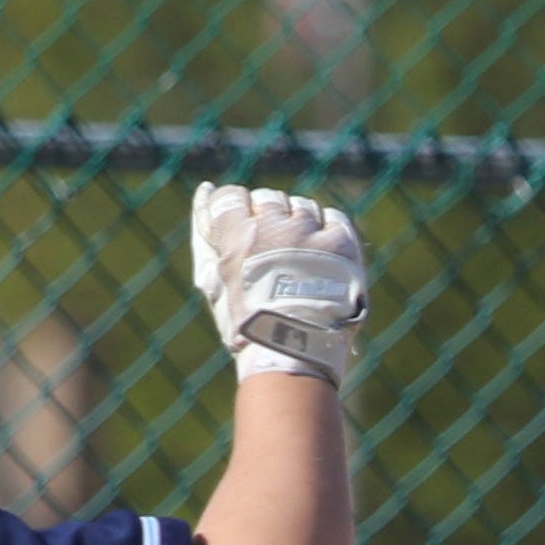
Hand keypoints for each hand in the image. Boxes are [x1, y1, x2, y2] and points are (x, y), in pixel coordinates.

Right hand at [189, 184, 368, 385]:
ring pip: (301, 207)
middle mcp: (272, 226)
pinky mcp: (339, 244)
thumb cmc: (247, 323)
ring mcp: (308, 233)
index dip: (237, 212)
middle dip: (268, 222)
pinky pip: (334, 218)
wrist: (294, 353)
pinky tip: (323, 256)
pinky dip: (328, 231)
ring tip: (299, 262)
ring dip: (298, 226)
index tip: (244, 233)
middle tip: (272, 257)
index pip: (231, 196)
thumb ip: (204, 234)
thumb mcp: (214, 281)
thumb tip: (205, 191)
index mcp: (236, 233)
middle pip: (268, 199)